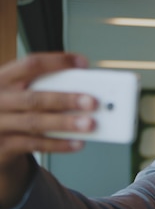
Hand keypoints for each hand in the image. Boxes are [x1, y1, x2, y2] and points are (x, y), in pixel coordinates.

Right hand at [0, 52, 97, 207]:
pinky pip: (34, 144)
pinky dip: (58, 144)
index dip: (57, 62)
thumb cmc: (11, 111)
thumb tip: (84, 92)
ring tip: (89, 124)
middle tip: (92, 102)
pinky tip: (77, 142)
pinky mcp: (2, 145)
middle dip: (66, 99)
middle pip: (34, 97)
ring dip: (65, 123)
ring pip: (35, 122)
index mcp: (2, 79)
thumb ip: (43, 89)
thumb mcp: (19, 94)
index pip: (30, 64)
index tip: (83, 62)